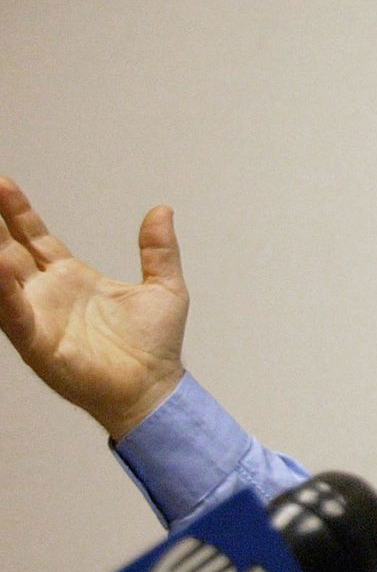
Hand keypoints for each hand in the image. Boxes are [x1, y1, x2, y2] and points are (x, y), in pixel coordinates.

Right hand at [0, 177, 188, 437]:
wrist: (155, 388)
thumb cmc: (156, 346)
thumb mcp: (165, 287)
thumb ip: (159, 249)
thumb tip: (162, 210)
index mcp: (72, 278)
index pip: (35, 238)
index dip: (18, 212)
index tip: (4, 183)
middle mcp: (49, 294)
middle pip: (10, 250)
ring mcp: (39, 317)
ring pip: (2, 278)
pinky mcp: (38, 343)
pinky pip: (14, 315)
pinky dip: (3, 292)